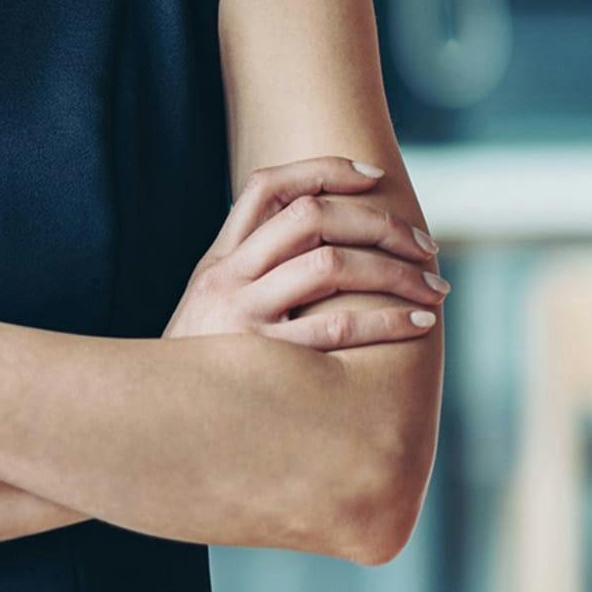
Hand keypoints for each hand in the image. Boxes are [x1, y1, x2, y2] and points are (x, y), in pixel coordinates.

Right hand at [161, 154, 446, 350]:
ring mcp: (243, 315)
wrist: (157, 421)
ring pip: (330, 265)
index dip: (324, 170)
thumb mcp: (208, 309)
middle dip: (378, 223)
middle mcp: (228, 276)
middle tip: (424, 243)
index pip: (268, 186)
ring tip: (434, 286)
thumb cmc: (199, 368)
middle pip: (311, 217)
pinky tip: (417, 324)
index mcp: (218, 259)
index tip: (374, 177)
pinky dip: (385, 321)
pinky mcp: (262, 360)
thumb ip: (247, 274)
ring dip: (394, 270)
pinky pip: (335, 330)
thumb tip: (311, 242)